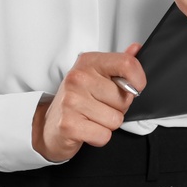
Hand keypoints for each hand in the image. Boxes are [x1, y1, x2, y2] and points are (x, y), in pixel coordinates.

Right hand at [32, 42, 145, 162]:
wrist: (48, 124)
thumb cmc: (76, 99)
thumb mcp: (96, 76)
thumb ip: (118, 64)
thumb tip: (136, 49)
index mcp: (89, 62)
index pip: (127, 63)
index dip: (138, 79)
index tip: (135, 87)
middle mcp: (78, 78)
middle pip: (124, 98)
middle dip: (119, 108)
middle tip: (101, 106)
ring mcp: (71, 101)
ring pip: (116, 119)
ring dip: (108, 124)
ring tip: (93, 118)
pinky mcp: (68, 124)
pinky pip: (104, 135)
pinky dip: (99, 137)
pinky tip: (87, 129)